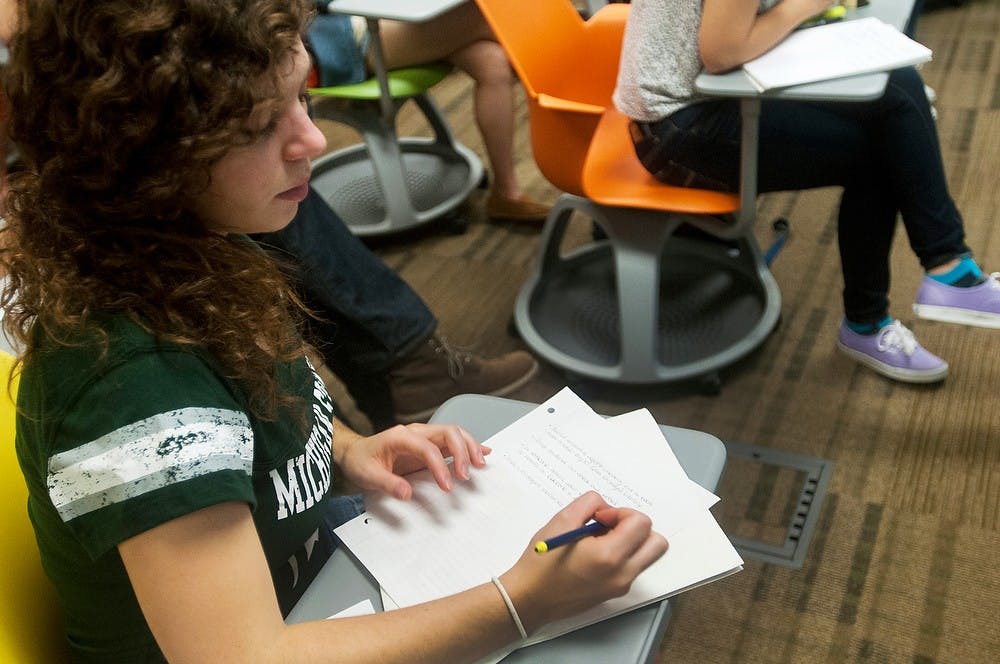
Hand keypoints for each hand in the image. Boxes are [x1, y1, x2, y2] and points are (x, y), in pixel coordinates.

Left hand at [335, 422, 488, 499]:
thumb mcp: (368, 475)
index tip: (447, 486)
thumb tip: (407, 493)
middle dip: (463, 452)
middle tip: (467, 474)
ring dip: (470, 447)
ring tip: (480, 464)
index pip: (428, 448)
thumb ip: (388, 484)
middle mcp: (416, 432)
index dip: (440, 467)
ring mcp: (424, 436)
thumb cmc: (361, 461)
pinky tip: (482, 452)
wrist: (354, 452)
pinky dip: (468, 446)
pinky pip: (452, 441)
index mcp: (401, 437)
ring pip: (454, 434)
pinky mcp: (428, 444)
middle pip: (448, 433)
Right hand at [499, 492, 668, 632]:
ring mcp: (621, 586)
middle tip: (609, 526)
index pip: (642, 523)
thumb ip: (589, 503)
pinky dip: (623, 555)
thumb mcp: (561, 520)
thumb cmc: (541, 562)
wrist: (529, 599)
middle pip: (656, 542)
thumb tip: (605, 506)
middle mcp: (622, 574)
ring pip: (647, 556)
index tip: (600, 517)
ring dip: (631, 541)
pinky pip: (633, 568)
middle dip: (635, 527)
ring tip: (601, 540)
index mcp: (609, 555)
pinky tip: (596, 554)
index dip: (621, 512)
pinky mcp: (616, 593)